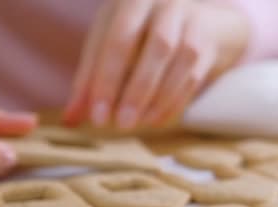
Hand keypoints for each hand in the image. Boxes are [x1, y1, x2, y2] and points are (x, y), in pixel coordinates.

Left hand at [63, 0, 248, 129]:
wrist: (196, 23)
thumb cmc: (139, 33)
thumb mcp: (109, 43)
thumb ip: (90, 79)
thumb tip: (70, 119)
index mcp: (132, 0)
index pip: (117, 41)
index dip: (106, 80)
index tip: (97, 116)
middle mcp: (165, 4)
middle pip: (156, 47)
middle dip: (136, 90)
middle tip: (120, 124)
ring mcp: (191, 22)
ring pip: (179, 60)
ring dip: (157, 98)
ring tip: (138, 124)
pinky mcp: (208, 44)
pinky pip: (193, 76)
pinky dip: (173, 102)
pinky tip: (156, 120)